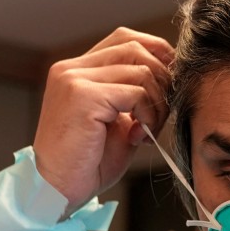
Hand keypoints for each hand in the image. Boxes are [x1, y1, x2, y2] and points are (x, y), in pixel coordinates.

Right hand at [33, 28, 173, 215]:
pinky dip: (147, 116)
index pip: (125, 39)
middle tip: (159, 117)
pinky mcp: (83, 97)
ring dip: (156, 104)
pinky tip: (136, 138)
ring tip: (146, 132)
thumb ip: (136, 96)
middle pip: (137, 48)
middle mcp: (71, 68)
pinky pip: (136, 93)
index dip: (156, 54)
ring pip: (142, 70)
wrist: (57, 191)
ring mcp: (74, 79)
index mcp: (77, 70)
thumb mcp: (118, 122)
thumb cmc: (87, 163)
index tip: (170, 85)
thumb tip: (171, 78)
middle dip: (162, 81)